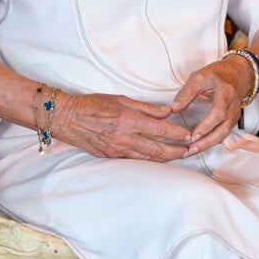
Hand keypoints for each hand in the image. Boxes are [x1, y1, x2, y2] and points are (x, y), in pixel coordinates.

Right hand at [55, 92, 192, 160]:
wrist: (67, 118)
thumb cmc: (93, 104)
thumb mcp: (121, 99)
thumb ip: (146, 107)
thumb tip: (167, 111)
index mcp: (128, 119)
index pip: (160, 128)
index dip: (177, 133)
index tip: (188, 134)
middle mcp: (124, 137)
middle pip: (158, 148)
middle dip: (177, 150)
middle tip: (190, 150)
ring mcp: (117, 149)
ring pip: (148, 158)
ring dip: (166, 158)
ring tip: (179, 155)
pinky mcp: (111, 156)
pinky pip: (135, 160)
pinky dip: (149, 160)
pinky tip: (158, 159)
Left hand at [169, 55, 252, 156]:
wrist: (239, 72)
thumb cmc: (219, 73)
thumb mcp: (200, 76)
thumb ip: (186, 93)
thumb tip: (174, 108)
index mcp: (226, 92)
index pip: (218, 113)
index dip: (206, 126)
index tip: (193, 134)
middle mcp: (233, 106)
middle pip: (223, 129)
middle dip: (207, 142)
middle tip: (191, 149)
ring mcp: (235, 114)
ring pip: (224, 134)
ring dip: (209, 144)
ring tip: (193, 150)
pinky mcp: (233, 119)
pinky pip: (224, 133)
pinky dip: (212, 141)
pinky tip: (201, 145)